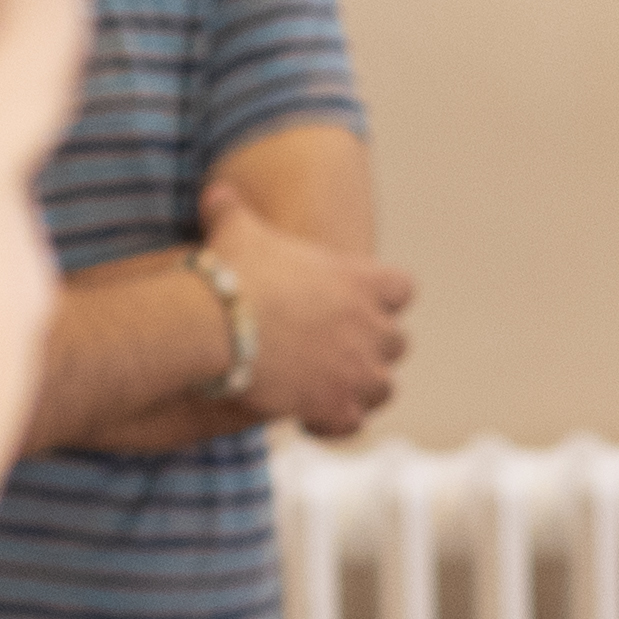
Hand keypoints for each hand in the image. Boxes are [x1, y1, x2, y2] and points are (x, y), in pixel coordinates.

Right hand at [202, 182, 419, 443]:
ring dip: (360, 387)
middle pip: (398, 342)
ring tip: (328, 386)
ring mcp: (359, 372)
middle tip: (338, 348)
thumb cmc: (232, 272)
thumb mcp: (236, 229)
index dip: (383, 296)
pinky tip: (307, 418)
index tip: (358, 301)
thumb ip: (233, 210)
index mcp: (362, 282)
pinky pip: (352, 424)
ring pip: (384, 388)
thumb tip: (216, 193)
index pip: (402, 288)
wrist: (219, 324)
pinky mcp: (337, 407)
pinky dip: (334, 423)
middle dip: (373, 346)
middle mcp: (372, 328)